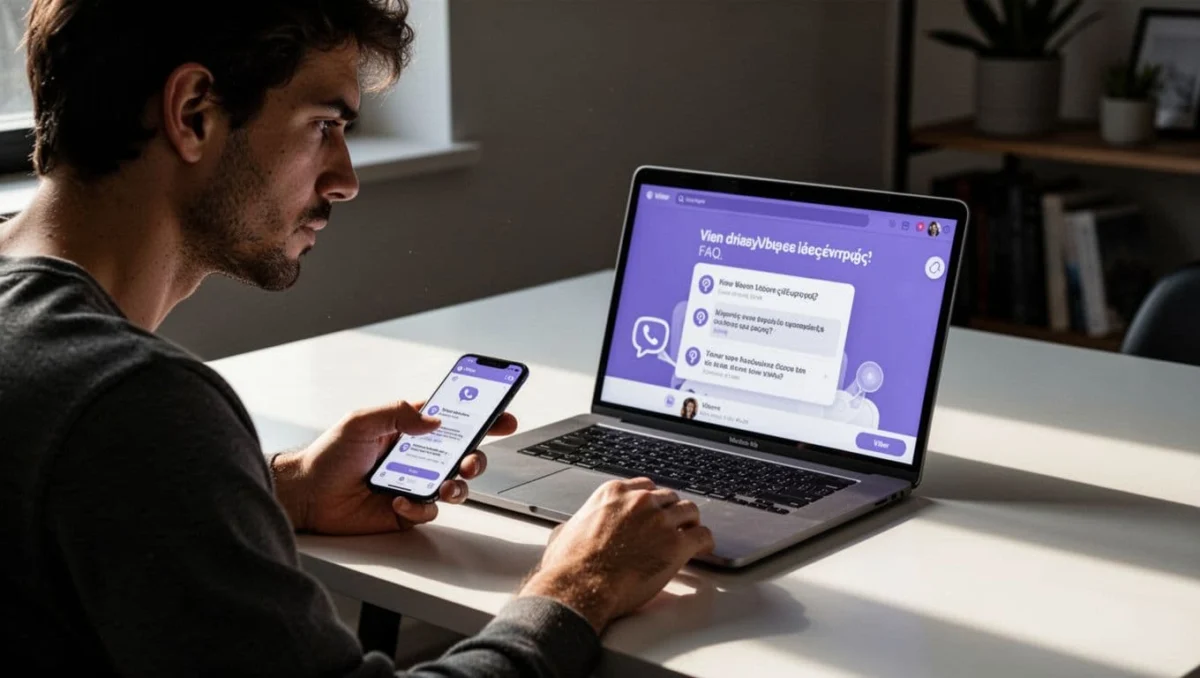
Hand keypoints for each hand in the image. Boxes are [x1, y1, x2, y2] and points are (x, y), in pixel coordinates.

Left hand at [271, 400, 516, 534]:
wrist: (307, 495)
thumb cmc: (328, 455)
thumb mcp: (361, 421)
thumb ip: (398, 413)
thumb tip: (434, 420)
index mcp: (410, 429)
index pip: (454, 419)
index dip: (482, 417)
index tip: (503, 416)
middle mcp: (418, 456)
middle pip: (464, 454)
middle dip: (478, 457)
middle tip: (472, 460)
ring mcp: (415, 483)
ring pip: (455, 485)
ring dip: (459, 485)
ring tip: (446, 484)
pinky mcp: (406, 510)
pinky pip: (430, 510)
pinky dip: (420, 506)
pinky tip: (399, 501)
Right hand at [519, 478, 714, 632]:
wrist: (580, 585)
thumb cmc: (569, 565)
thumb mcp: (565, 532)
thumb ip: (575, 524)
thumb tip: (568, 531)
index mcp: (613, 493)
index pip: (645, 487)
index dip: (653, 502)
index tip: (655, 511)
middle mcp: (640, 501)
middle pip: (669, 497)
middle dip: (672, 512)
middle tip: (674, 526)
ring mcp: (660, 521)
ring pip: (690, 511)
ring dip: (690, 523)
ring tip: (691, 534)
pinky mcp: (676, 544)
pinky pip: (703, 536)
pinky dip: (705, 542)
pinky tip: (702, 549)